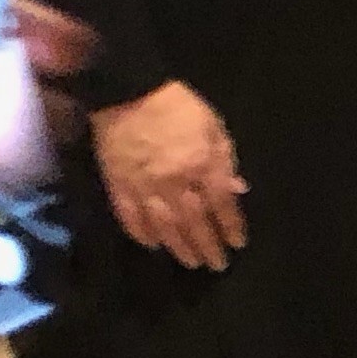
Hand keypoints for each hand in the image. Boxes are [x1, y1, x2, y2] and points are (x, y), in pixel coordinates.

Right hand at [92, 80, 245, 270]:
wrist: (128, 93)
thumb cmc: (178, 106)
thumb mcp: (214, 126)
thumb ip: (226, 160)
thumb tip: (237, 190)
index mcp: (202, 165)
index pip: (221, 205)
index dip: (231, 227)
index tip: (238, 244)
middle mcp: (175, 182)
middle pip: (194, 222)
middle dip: (207, 245)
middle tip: (216, 265)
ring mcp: (144, 187)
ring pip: (164, 226)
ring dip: (179, 247)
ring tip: (191, 263)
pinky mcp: (118, 186)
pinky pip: (129, 217)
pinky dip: (141, 234)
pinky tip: (152, 245)